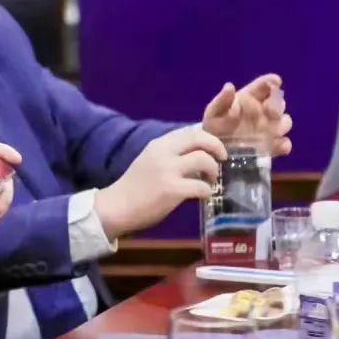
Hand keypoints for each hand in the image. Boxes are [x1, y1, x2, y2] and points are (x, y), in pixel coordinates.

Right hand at [95, 126, 225, 237]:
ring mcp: (167, 170)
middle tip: (222, 159)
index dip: (207, 138)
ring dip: (213, 171)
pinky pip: (201, 187)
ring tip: (210, 181)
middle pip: (200, 138)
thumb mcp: (150, 161)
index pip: (190, 131)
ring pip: (204, 160)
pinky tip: (202, 196)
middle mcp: (163, 152)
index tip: (213, 149)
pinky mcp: (172, 190)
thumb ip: (170, 155)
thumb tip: (197, 154)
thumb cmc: (134, 187)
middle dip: (217, 147)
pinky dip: (207, 191)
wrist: (116, 207)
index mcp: (158, 144)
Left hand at [201, 74, 292, 156]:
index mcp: (250, 99)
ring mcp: (269, 129)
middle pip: (279, 104)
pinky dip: (284, 144)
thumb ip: (222, 100)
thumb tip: (229, 86)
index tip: (275, 81)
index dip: (271, 81)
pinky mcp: (272, 146)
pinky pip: (284, 144)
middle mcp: (263, 112)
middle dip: (278, 105)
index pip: (264, 86)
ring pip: (284, 123)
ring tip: (272, 129)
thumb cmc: (215, 126)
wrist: (215, 151)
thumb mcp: (214, 113)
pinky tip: (279, 145)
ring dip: (281, 125)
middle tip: (271, 110)